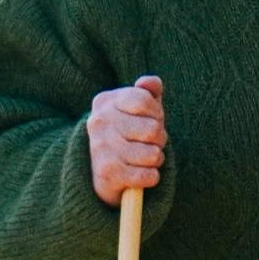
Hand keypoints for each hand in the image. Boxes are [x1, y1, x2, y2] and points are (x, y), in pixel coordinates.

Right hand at [88, 75, 165, 206]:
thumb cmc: (130, 131)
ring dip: (156, 158)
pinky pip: (148, 176)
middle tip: (148, 142)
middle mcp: (99, 122)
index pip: (144, 100)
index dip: (156, 113)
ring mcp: (101, 149)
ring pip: (153, 154)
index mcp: (105, 101)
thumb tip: (152, 83)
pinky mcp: (108, 175)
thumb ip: (149, 91)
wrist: (101, 169)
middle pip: (153, 129)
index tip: (150, 119)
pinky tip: (141, 173)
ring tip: (144, 157)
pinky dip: (152, 177)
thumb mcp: (139, 107)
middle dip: (159, 138)